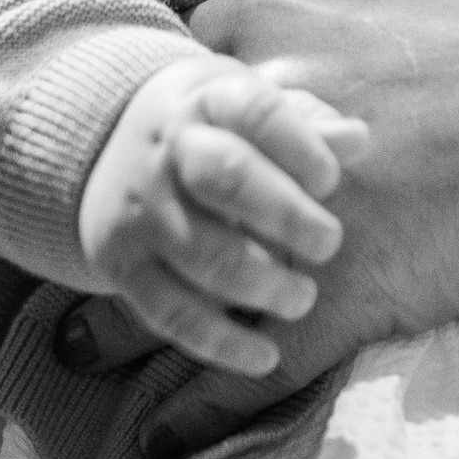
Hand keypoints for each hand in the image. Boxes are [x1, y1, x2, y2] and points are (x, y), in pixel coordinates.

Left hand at [62, 0, 458, 458]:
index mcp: (267, 19)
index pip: (149, 62)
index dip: (166, 90)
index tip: (202, 107)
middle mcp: (263, 120)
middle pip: (151, 164)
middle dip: (164, 181)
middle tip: (189, 194)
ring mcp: (297, 217)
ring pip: (175, 265)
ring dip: (171, 275)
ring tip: (184, 280)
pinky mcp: (341, 303)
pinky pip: (233, 354)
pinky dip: (219, 358)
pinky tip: (226, 351)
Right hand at [74, 45, 364, 376]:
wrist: (101, 144)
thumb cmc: (208, 128)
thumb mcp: (248, 105)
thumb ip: (306, 125)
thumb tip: (357, 139)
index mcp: (208, 100)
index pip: (255, 111)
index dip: (300, 146)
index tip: (330, 179)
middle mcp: (168, 152)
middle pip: (227, 177)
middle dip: (286, 215)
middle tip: (328, 243)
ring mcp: (141, 210)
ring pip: (203, 253)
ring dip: (261, 285)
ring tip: (302, 298)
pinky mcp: (121, 263)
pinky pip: (169, 311)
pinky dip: (220, 341)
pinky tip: (264, 357)